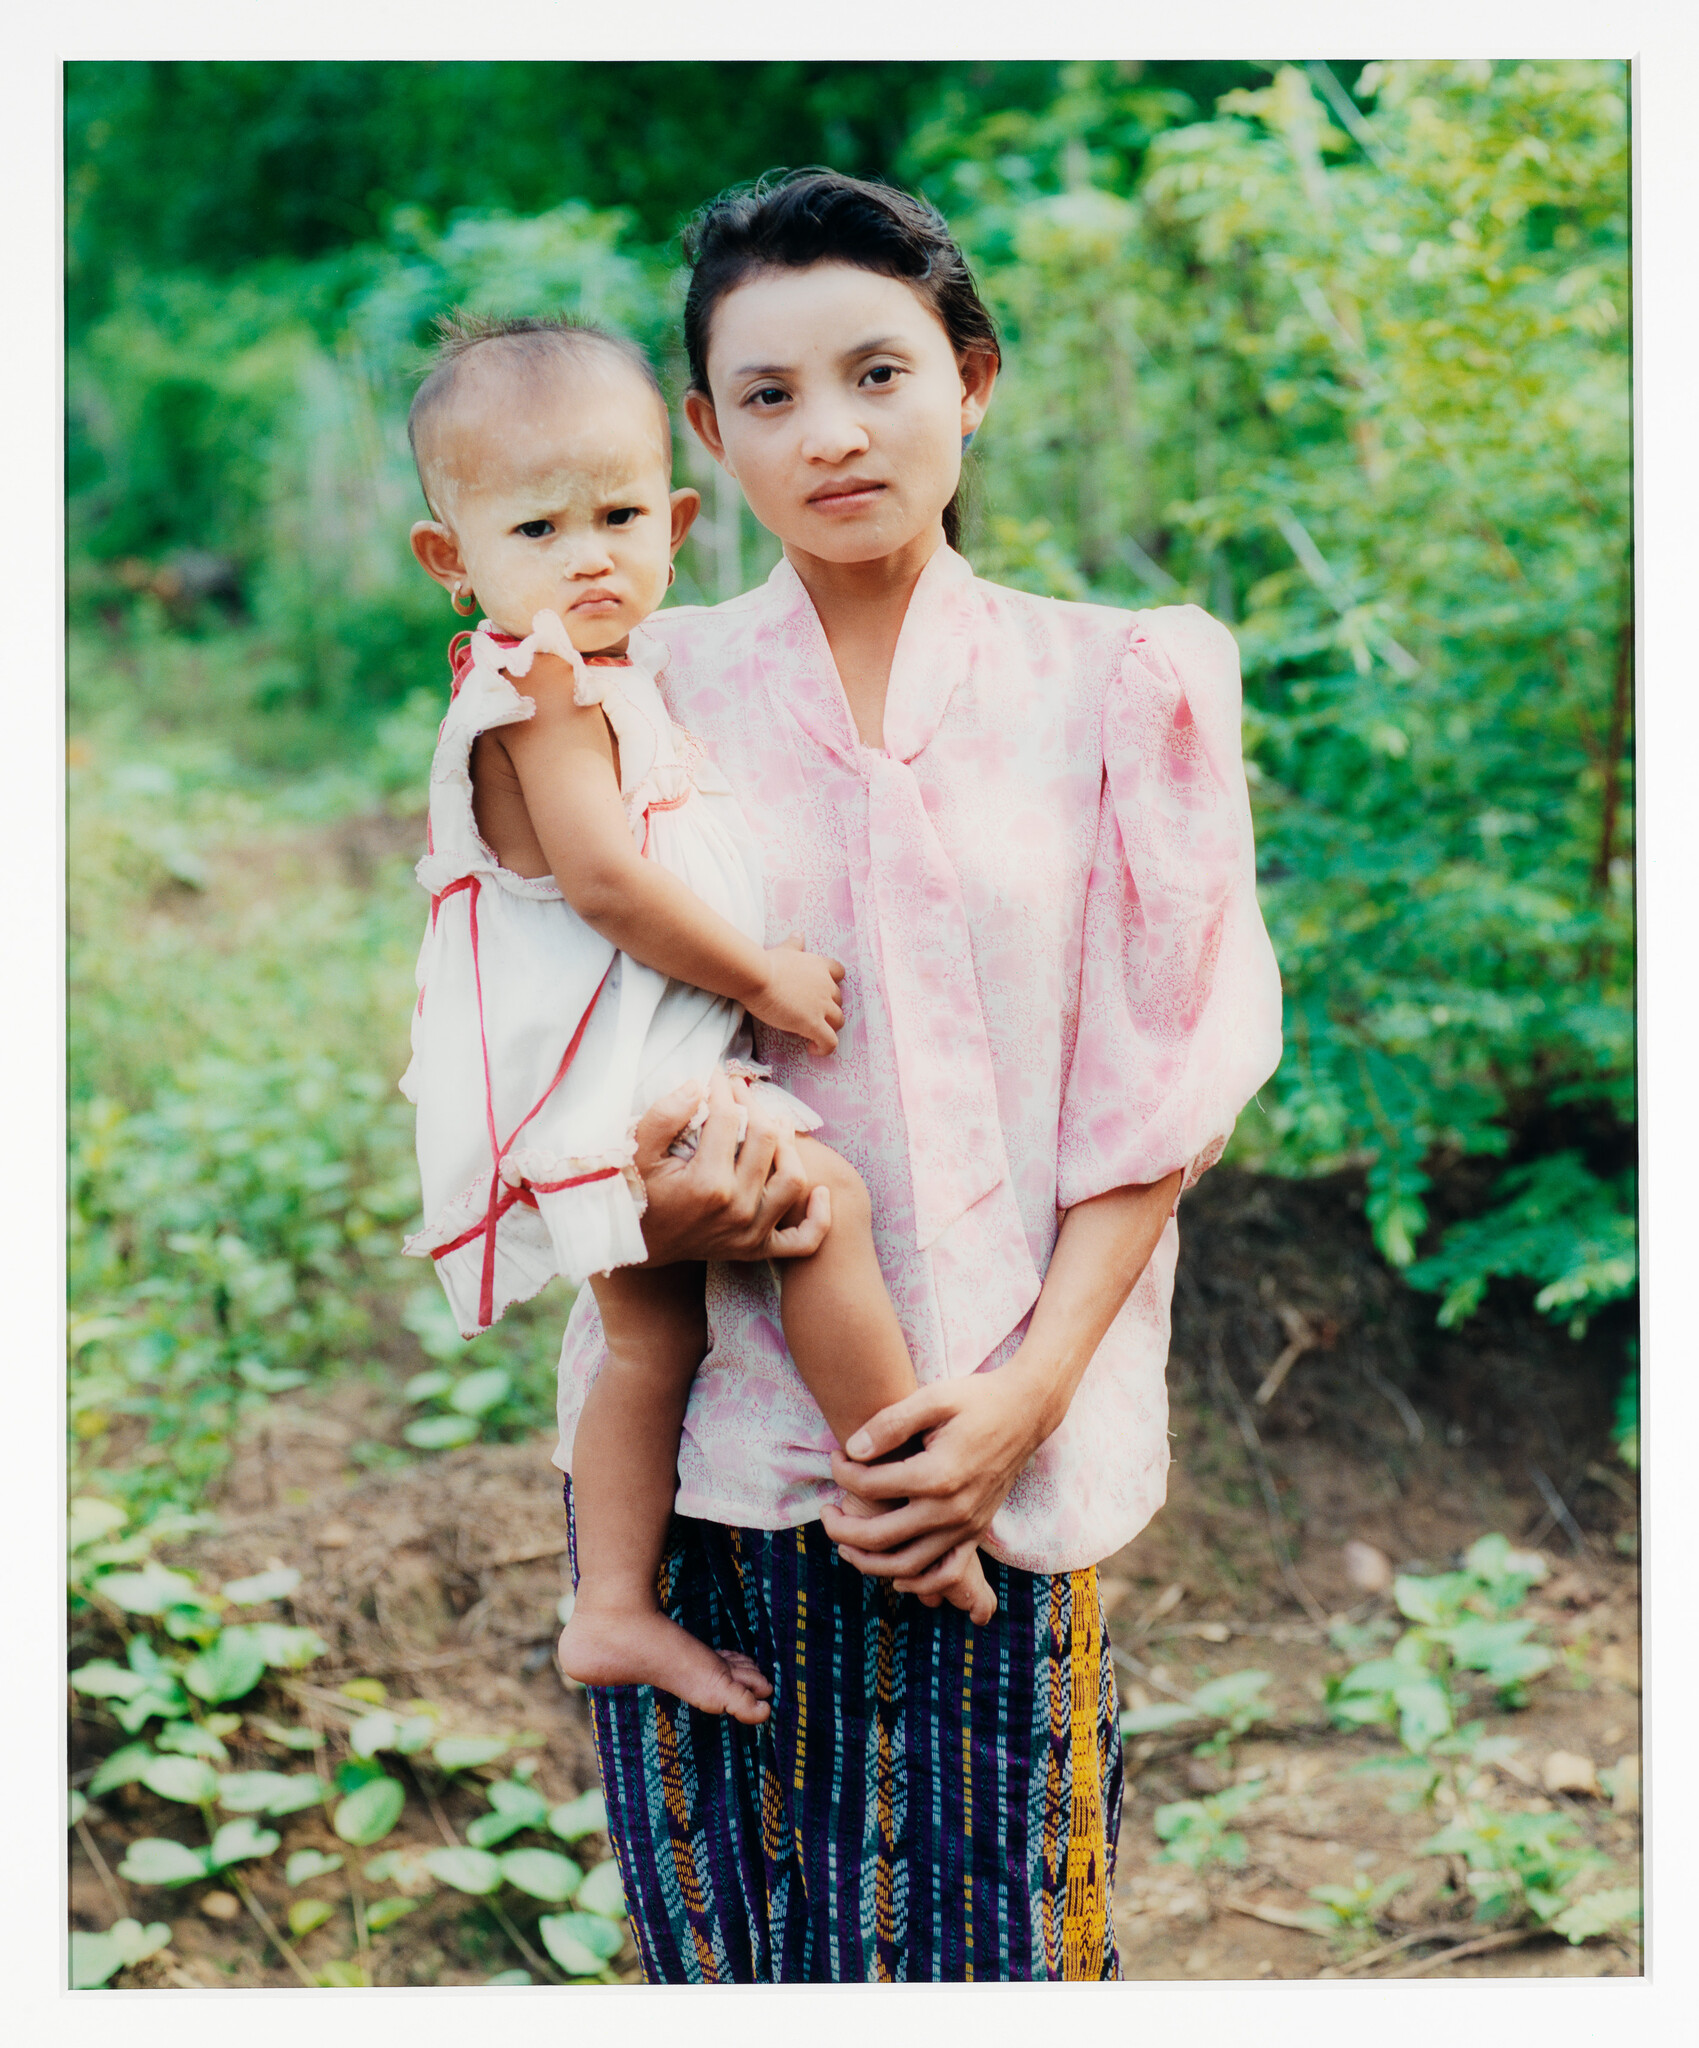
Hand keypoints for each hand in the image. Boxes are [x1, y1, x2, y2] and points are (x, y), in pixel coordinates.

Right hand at [633, 1069, 830, 1264]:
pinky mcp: (757, 1250)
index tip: (714, 1076)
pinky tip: (820, 1191)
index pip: (727, 1119)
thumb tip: (696, 1085)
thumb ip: (664, 1116)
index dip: (720, 1089)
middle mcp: (736, 1210)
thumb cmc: (632, 1195)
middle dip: (754, 1104)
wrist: (631, 1246)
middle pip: (767, 1139)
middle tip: (739, 1090)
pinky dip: (817, 1217)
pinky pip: (803, 1240)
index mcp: (707, 1185)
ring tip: (775, 1124)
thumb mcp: (635, 1152)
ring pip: (793, 1180)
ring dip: (790, 1147)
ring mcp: (750, 1234)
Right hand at [748, 935, 844, 1054]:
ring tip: (811, 1033)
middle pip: (838, 1000)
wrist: (758, 977)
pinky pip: (830, 1042)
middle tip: (808, 1014)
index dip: (832, 984)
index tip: (818, 992)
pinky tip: (812, 1048)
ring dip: (828, 1028)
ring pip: (838, 1021)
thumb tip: (799, 933)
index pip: (839, 973)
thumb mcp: (784, 950)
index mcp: (820, 966)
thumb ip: (794, 944)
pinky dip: (825, 1048)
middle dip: (827, 1008)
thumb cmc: (767, 963)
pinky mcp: (814, 1024)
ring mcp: (822, 1006)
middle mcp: (826, 986)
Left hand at [817, 1369, 1045, 1585]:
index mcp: (937, 1474)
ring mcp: (966, 1526)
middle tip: (825, 1513)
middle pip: (880, 1536)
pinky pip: (944, 1573)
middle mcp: (952, 1509)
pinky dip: (916, 1581)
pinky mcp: (976, 1532)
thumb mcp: (933, 1398)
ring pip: (907, 1565)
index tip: (835, 1456)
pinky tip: (893, 1573)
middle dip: (842, 1529)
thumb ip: (890, 1423)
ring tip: (845, 1545)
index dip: (843, 1472)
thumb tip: (853, 1449)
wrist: (1028, 1410)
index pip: (871, 1485)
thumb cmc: (978, 1399)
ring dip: (869, 1562)